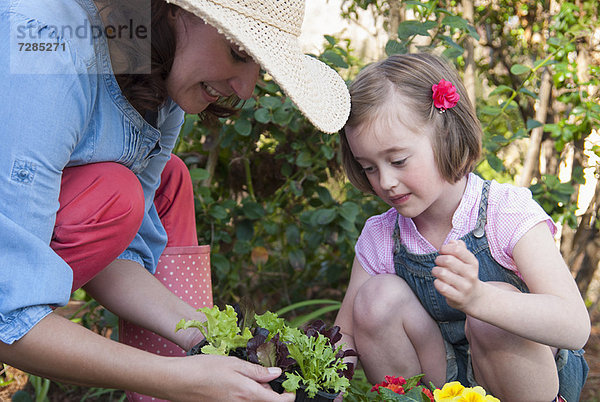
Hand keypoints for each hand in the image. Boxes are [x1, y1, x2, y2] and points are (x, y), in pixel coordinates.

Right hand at [161, 354, 294, 400]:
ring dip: (257, 394)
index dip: (288, 396)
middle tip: (265, 377)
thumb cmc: (203, 369)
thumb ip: (257, 371)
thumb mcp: (233, 363)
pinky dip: (245, 397)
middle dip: (271, 392)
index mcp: (248, 394)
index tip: (291, 387)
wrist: (177, 381)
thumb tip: (277, 373)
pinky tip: (235, 385)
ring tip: (247, 379)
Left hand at [432, 240, 481, 311]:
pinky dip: (436, 282)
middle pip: (449, 260)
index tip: (442, 251)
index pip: (458, 249)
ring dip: (435, 270)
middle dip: (438, 259)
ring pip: (443, 273)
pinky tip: (438, 282)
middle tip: (438, 262)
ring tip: (436, 272)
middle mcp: (471, 275)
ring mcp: (465, 287)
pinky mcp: (458, 298)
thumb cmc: (465, 275)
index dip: (445, 248)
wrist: (475, 298)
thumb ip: (459, 249)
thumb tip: (452, 241)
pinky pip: (442, 287)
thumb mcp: (466, 261)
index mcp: (473, 263)